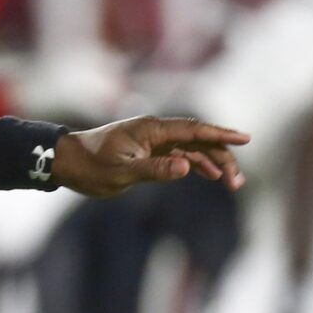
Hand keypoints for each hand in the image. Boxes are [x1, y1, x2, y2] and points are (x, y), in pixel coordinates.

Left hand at [51, 116, 248, 198]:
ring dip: (213, 162)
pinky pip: (180, 154)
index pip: (193, 129)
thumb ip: (155, 170)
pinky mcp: (149, 152)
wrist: (67, 163)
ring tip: (232, 183)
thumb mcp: (121, 173)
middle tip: (238, 182)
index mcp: (151, 129)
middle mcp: (155, 131)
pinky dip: (197, 163)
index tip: (245, 138)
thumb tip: (187, 166)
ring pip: (192, 148)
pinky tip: (211, 174)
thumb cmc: (90, 167)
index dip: (221, 134)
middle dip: (222, 156)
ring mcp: (153, 141)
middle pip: (198, 139)